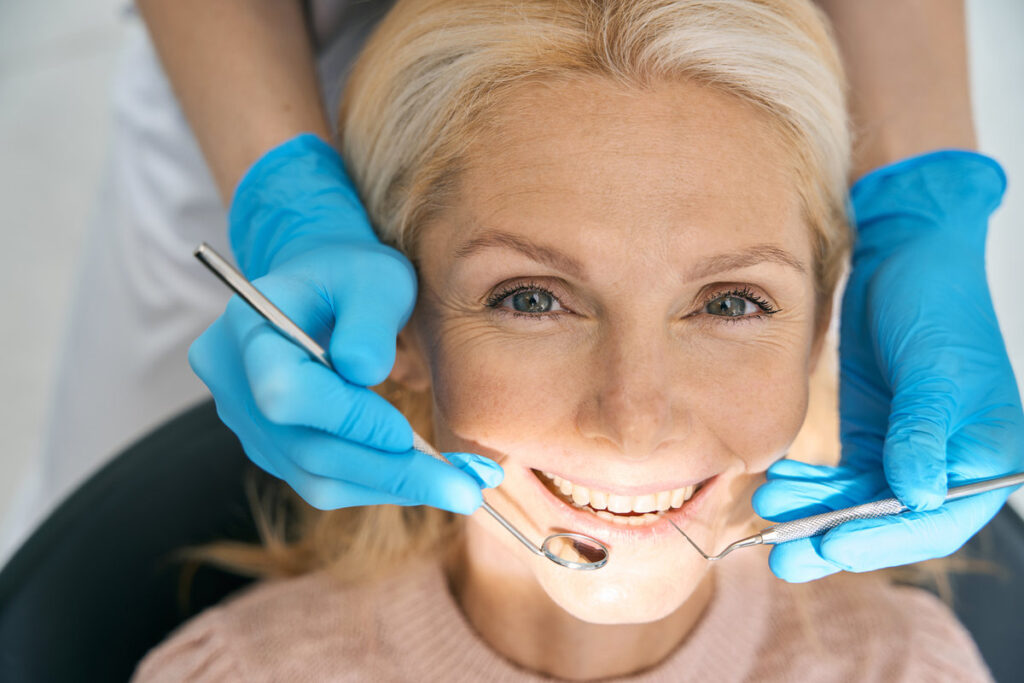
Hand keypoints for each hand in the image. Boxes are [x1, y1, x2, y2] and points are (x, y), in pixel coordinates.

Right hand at [190, 134, 502, 512]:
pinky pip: (323, 480)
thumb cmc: (352, 275)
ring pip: (317, 477)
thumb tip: (364, 373)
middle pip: (306, 448)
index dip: (346, 419)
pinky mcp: (272, 448)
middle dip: (390, 471)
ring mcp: (247, 422)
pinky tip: (428, 479)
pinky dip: (377, 484)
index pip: (286, 394)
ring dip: (391, 487)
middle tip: (465, 489)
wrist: (326, 288)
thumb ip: (369, 320)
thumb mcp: (375, 277)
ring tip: (460, 488)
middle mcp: (232, 383)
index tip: (408, 432)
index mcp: (246, 330)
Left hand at [754, 150, 1023, 581]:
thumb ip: (923, 431)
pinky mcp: (874, 437)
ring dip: (815, 512)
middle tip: (785, 555)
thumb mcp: (934, 368)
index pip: (938, 519)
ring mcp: (907, 452)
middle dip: (837, 539)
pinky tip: (779, 484)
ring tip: (769, 509)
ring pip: (859, 503)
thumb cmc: (936, 305)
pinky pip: (842, 476)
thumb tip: (920, 498)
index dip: (885, 539)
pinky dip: (812, 484)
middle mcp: (948, 463)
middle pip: (892, 522)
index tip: (834, 545)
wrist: (906, 259)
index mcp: (987, 456)